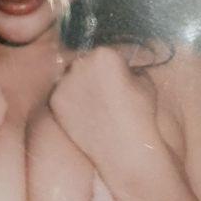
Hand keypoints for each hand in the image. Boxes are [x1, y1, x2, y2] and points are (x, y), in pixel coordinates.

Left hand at [48, 46, 160, 169]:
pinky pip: (62, 95)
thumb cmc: (139, 114)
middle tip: (105, 92)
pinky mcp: (55, 101)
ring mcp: (64, 82)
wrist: (123, 147)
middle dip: (94, 73)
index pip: (107, 53)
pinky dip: (71, 102)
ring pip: (72, 78)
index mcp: (105, 54)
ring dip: (80, 86)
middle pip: (86, 62)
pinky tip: (85, 115)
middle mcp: (80, 63)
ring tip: (96, 106)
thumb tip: (124, 68)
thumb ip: (130, 68)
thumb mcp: (145, 81)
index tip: (120, 78)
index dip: (115, 66)